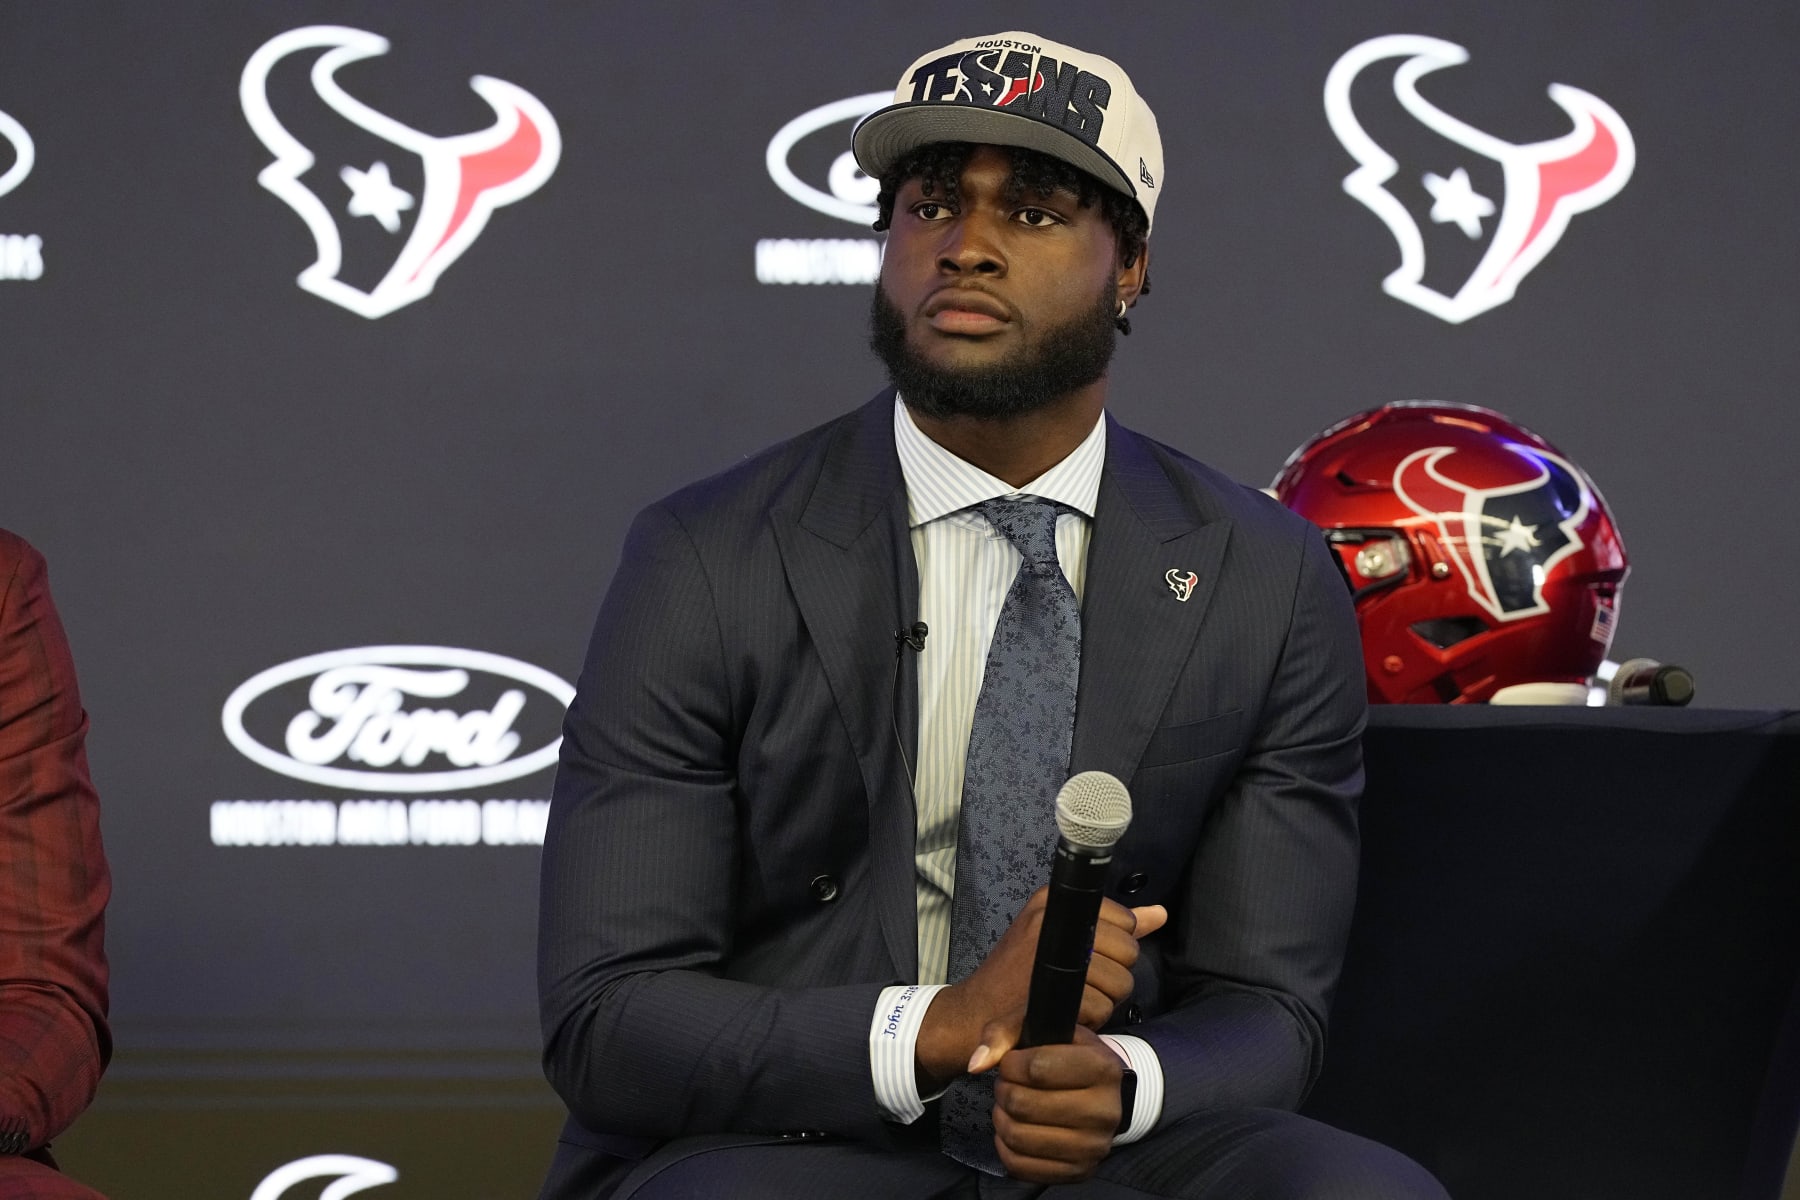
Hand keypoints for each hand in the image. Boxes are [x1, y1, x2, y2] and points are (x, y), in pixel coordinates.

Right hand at [916, 892, 1165, 1090]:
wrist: (974, 1013)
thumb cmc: (1017, 978)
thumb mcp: (1060, 941)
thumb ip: (1112, 926)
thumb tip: (1159, 914)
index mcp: (1056, 901)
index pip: (1124, 921)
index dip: (1114, 949)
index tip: (1088, 962)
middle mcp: (1052, 918)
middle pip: (1127, 950)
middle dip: (1113, 977)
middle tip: (1080, 987)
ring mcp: (1050, 951)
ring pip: (1119, 982)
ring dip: (1103, 1002)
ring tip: (1072, 1003)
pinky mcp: (1049, 989)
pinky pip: (1098, 1005)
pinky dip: (1089, 1019)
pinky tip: (1067, 1017)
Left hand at [990, 1026, 1122, 1182]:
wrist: (1102, 1094)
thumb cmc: (1067, 1056)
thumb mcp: (1042, 1029)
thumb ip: (1004, 1033)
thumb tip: (976, 1064)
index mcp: (1103, 1067)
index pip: (1037, 1068)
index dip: (1011, 1063)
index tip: (1013, 1061)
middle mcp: (1105, 1110)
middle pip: (1022, 1103)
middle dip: (1004, 1089)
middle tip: (1009, 1083)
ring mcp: (1093, 1146)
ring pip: (1017, 1135)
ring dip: (1002, 1116)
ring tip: (1010, 1104)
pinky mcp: (1078, 1171)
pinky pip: (1019, 1165)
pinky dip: (1005, 1145)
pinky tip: (1014, 1127)